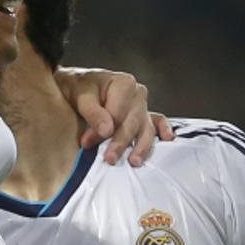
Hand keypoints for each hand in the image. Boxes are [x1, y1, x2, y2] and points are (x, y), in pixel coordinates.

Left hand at [54, 66, 174, 165]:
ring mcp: (142, 106)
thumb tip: (106, 131)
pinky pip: (157, 122)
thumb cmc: (78, 88)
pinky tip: (167, 138)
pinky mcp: (144, 115)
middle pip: (132, 123)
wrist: (77, 86)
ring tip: (134, 161)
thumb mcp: (81, 96)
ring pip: (146, 128)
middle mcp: (137, 94)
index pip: (117, 113)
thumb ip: (93, 113)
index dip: (102, 130)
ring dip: (141, 146)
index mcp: (123, 83)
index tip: (86, 142)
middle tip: (109, 158)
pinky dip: (163, 130)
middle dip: (121, 142)